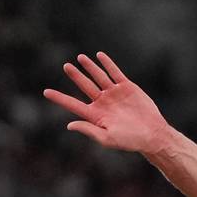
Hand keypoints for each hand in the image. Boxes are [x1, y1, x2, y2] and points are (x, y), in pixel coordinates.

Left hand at [44, 52, 169, 152]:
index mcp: (95, 116)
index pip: (73, 105)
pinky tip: (99, 56)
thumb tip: (69, 125)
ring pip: (98, 77)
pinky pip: (114, 73)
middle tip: (66, 66)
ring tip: (80, 58)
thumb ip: (89, 130)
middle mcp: (102, 103)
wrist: (151, 134)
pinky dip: (107, 64)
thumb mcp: (107, 138)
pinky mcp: (126, 87)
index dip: (59, 98)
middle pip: (85, 86)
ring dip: (90, 67)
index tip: (46, 92)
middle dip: (75, 76)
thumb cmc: (129, 141)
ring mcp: (114, 94)